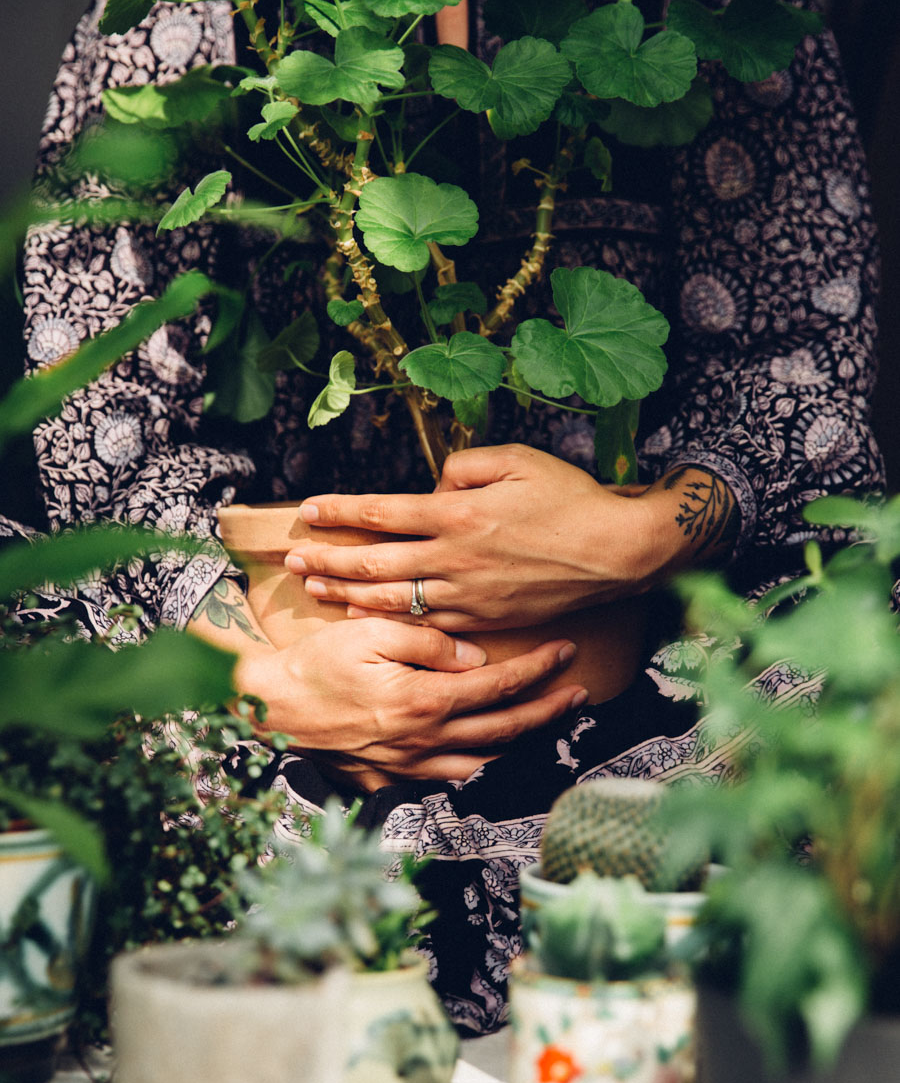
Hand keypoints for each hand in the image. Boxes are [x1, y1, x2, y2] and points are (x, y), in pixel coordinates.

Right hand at [238, 615, 587, 783]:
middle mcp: (425, 740)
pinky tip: (494, 754)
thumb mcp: (371, 633)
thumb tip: (477, 658)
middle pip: (504, 729)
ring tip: (549, 725)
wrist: (271, 706)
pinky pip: (450, 778)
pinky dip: (481, 766)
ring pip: (485, 761)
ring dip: (523, 743)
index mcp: (425, 701)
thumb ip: (430, 641)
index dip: (538, 669)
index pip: (498, 685)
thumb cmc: (317, 663)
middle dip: (548, 710)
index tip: (566, 651)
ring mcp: (410, 765)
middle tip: (580, 693)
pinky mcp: (393, 778)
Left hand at [285, 444, 665, 632]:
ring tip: (315, 588)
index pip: (381, 512)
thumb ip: (464, 467)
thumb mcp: (517, 460)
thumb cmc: (570, 498)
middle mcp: (454, 557)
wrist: (615, 552)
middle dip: (328, 559)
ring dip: (347, 593)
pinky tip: (366, 616)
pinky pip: (424, 623)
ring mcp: (467, 594)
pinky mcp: (483, 619)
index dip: (341, 511)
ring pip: (392, 598)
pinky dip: (389, 620)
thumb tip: (433, 486)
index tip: (308, 511)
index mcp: (458, 514)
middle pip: (374, 561)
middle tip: (293, 559)